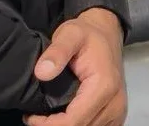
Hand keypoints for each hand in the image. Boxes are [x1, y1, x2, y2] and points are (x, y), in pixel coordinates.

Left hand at [25, 8, 126, 125]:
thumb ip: (56, 52)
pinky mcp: (116, 116)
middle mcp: (115, 103)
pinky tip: (66, 116)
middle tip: (36, 116)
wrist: (106, 33)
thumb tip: (41, 73)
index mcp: (104, 87)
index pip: (72, 122)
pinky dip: (80, 125)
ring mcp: (118, 112)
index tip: (30, 116)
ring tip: (49, 116)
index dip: (47, 124)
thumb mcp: (69, 34)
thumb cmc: (87, 34)